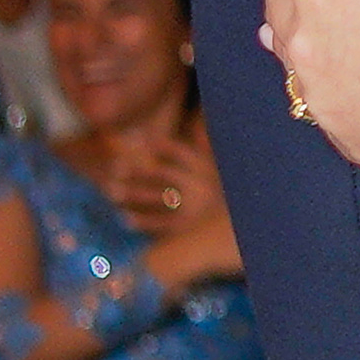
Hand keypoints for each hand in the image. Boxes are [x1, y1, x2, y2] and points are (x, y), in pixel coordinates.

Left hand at [103, 132, 237, 277]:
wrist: (247, 238)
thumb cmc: (231, 207)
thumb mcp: (224, 177)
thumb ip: (209, 151)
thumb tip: (200, 121)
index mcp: (210, 172)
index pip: (182, 152)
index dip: (160, 146)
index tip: (141, 141)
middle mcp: (202, 187)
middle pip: (162, 173)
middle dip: (136, 170)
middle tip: (113, 169)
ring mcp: (195, 208)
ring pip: (157, 197)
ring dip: (132, 193)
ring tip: (112, 191)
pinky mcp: (189, 230)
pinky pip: (161, 224)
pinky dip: (142, 221)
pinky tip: (125, 219)